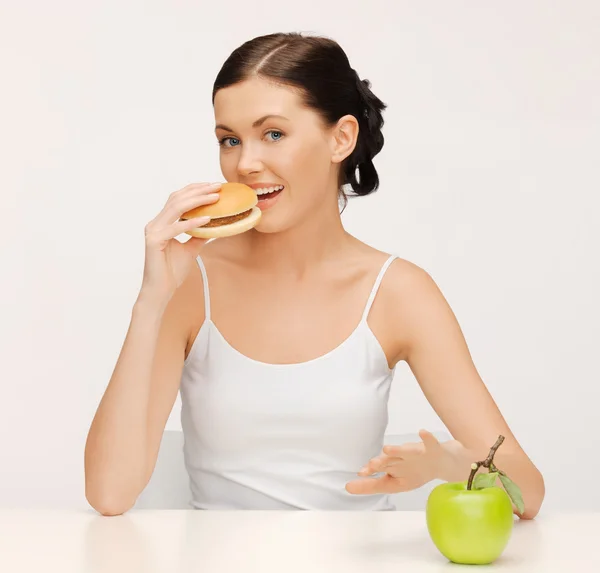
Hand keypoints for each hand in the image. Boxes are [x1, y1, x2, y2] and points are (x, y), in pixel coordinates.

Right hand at [138, 182, 221, 306]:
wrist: (161, 290)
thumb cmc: (172, 271)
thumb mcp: (191, 249)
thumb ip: (199, 235)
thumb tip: (214, 225)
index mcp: (162, 223)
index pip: (178, 199)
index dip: (195, 190)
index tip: (212, 186)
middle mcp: (155, 223)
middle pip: (177, 199)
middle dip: (198, 190)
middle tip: (217, 186)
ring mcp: (153, 231)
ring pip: (176, 208)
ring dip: (197, 200)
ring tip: (215, 197)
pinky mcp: (154, 241)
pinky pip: (176, 228)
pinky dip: (192, 222)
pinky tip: (207, 219)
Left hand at [345, 429, 446, 494]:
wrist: (441, 462)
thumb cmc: (415, 470)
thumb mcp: (395, 483)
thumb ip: (373, 484)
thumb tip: (348, 487)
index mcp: (393, 467)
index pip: (379, 470)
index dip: (370, 472)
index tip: (359, 474)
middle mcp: (402, 458)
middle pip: (390, 460)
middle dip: (380, 462)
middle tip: (371, 465)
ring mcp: (416, 452)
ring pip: (406, 451)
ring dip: (397, 450)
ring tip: (387, 449)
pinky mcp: (431, 448)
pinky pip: (430, 442)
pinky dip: (427, 437)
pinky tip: (422, 432)